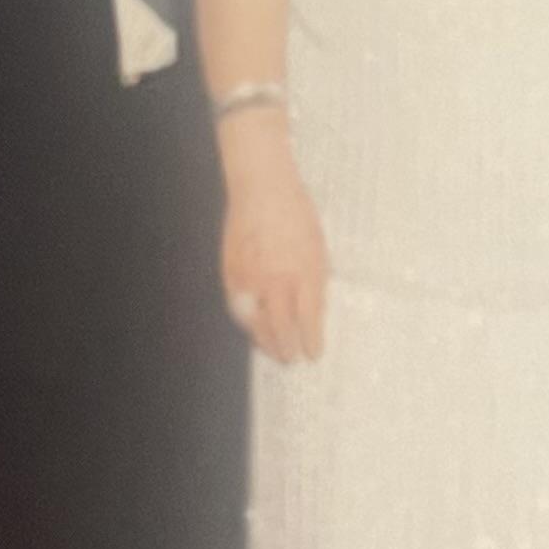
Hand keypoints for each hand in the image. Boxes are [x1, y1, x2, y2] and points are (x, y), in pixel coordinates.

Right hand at [221, 129, 329, 362]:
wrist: (262, 190)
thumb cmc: (296, 216)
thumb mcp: (318, 250)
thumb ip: (315, 282)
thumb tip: (314, 312)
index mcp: (304, 274)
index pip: (308, 320)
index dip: (311, 341)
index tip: (313, 354)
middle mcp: (276, 280)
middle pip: (281, 328)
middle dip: (288, 349)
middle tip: (293, 359)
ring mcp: (250, 279)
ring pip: (256, 324)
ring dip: (266, 342)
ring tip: (274, 352)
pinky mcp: (231, 274)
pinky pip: (239, 308)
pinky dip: (248, 323)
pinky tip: (254, 329)